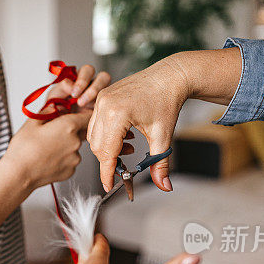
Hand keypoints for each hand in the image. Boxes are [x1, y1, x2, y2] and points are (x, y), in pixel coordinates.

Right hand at [2, 65, 110, 192]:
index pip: (88, 115)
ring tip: (48, 148)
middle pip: (81, 131)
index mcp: (68, 126)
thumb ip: (49, 110)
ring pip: (75, 146)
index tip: (76, 114)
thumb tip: (55, 105)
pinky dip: (63, 158)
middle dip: (72, 129)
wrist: (18, 175)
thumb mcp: (33, 121)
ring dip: (66, 145)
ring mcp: (75, 158)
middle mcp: (75, 142)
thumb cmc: (23, 149)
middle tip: (55, 131)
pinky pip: (71, 160)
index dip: (82, 113)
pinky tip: (49, 158)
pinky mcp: (71, 170)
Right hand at [87, 56, 189, 191]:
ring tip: (128, 149)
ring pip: (93, 135)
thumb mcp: (163, 135)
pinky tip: (123, 136)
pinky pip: (95, 123)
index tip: (109, 186)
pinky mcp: (101, 97)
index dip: (107, 173)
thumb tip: (164, 185)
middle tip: (123, 169)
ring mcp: (101, 99)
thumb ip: (160, 163)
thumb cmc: (167, 100)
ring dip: (106, 148)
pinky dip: (105, 135)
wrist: (170, 76)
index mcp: (117, 114)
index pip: (106, 152)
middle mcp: (104, 105)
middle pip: (97, 146)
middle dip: (108, 161)